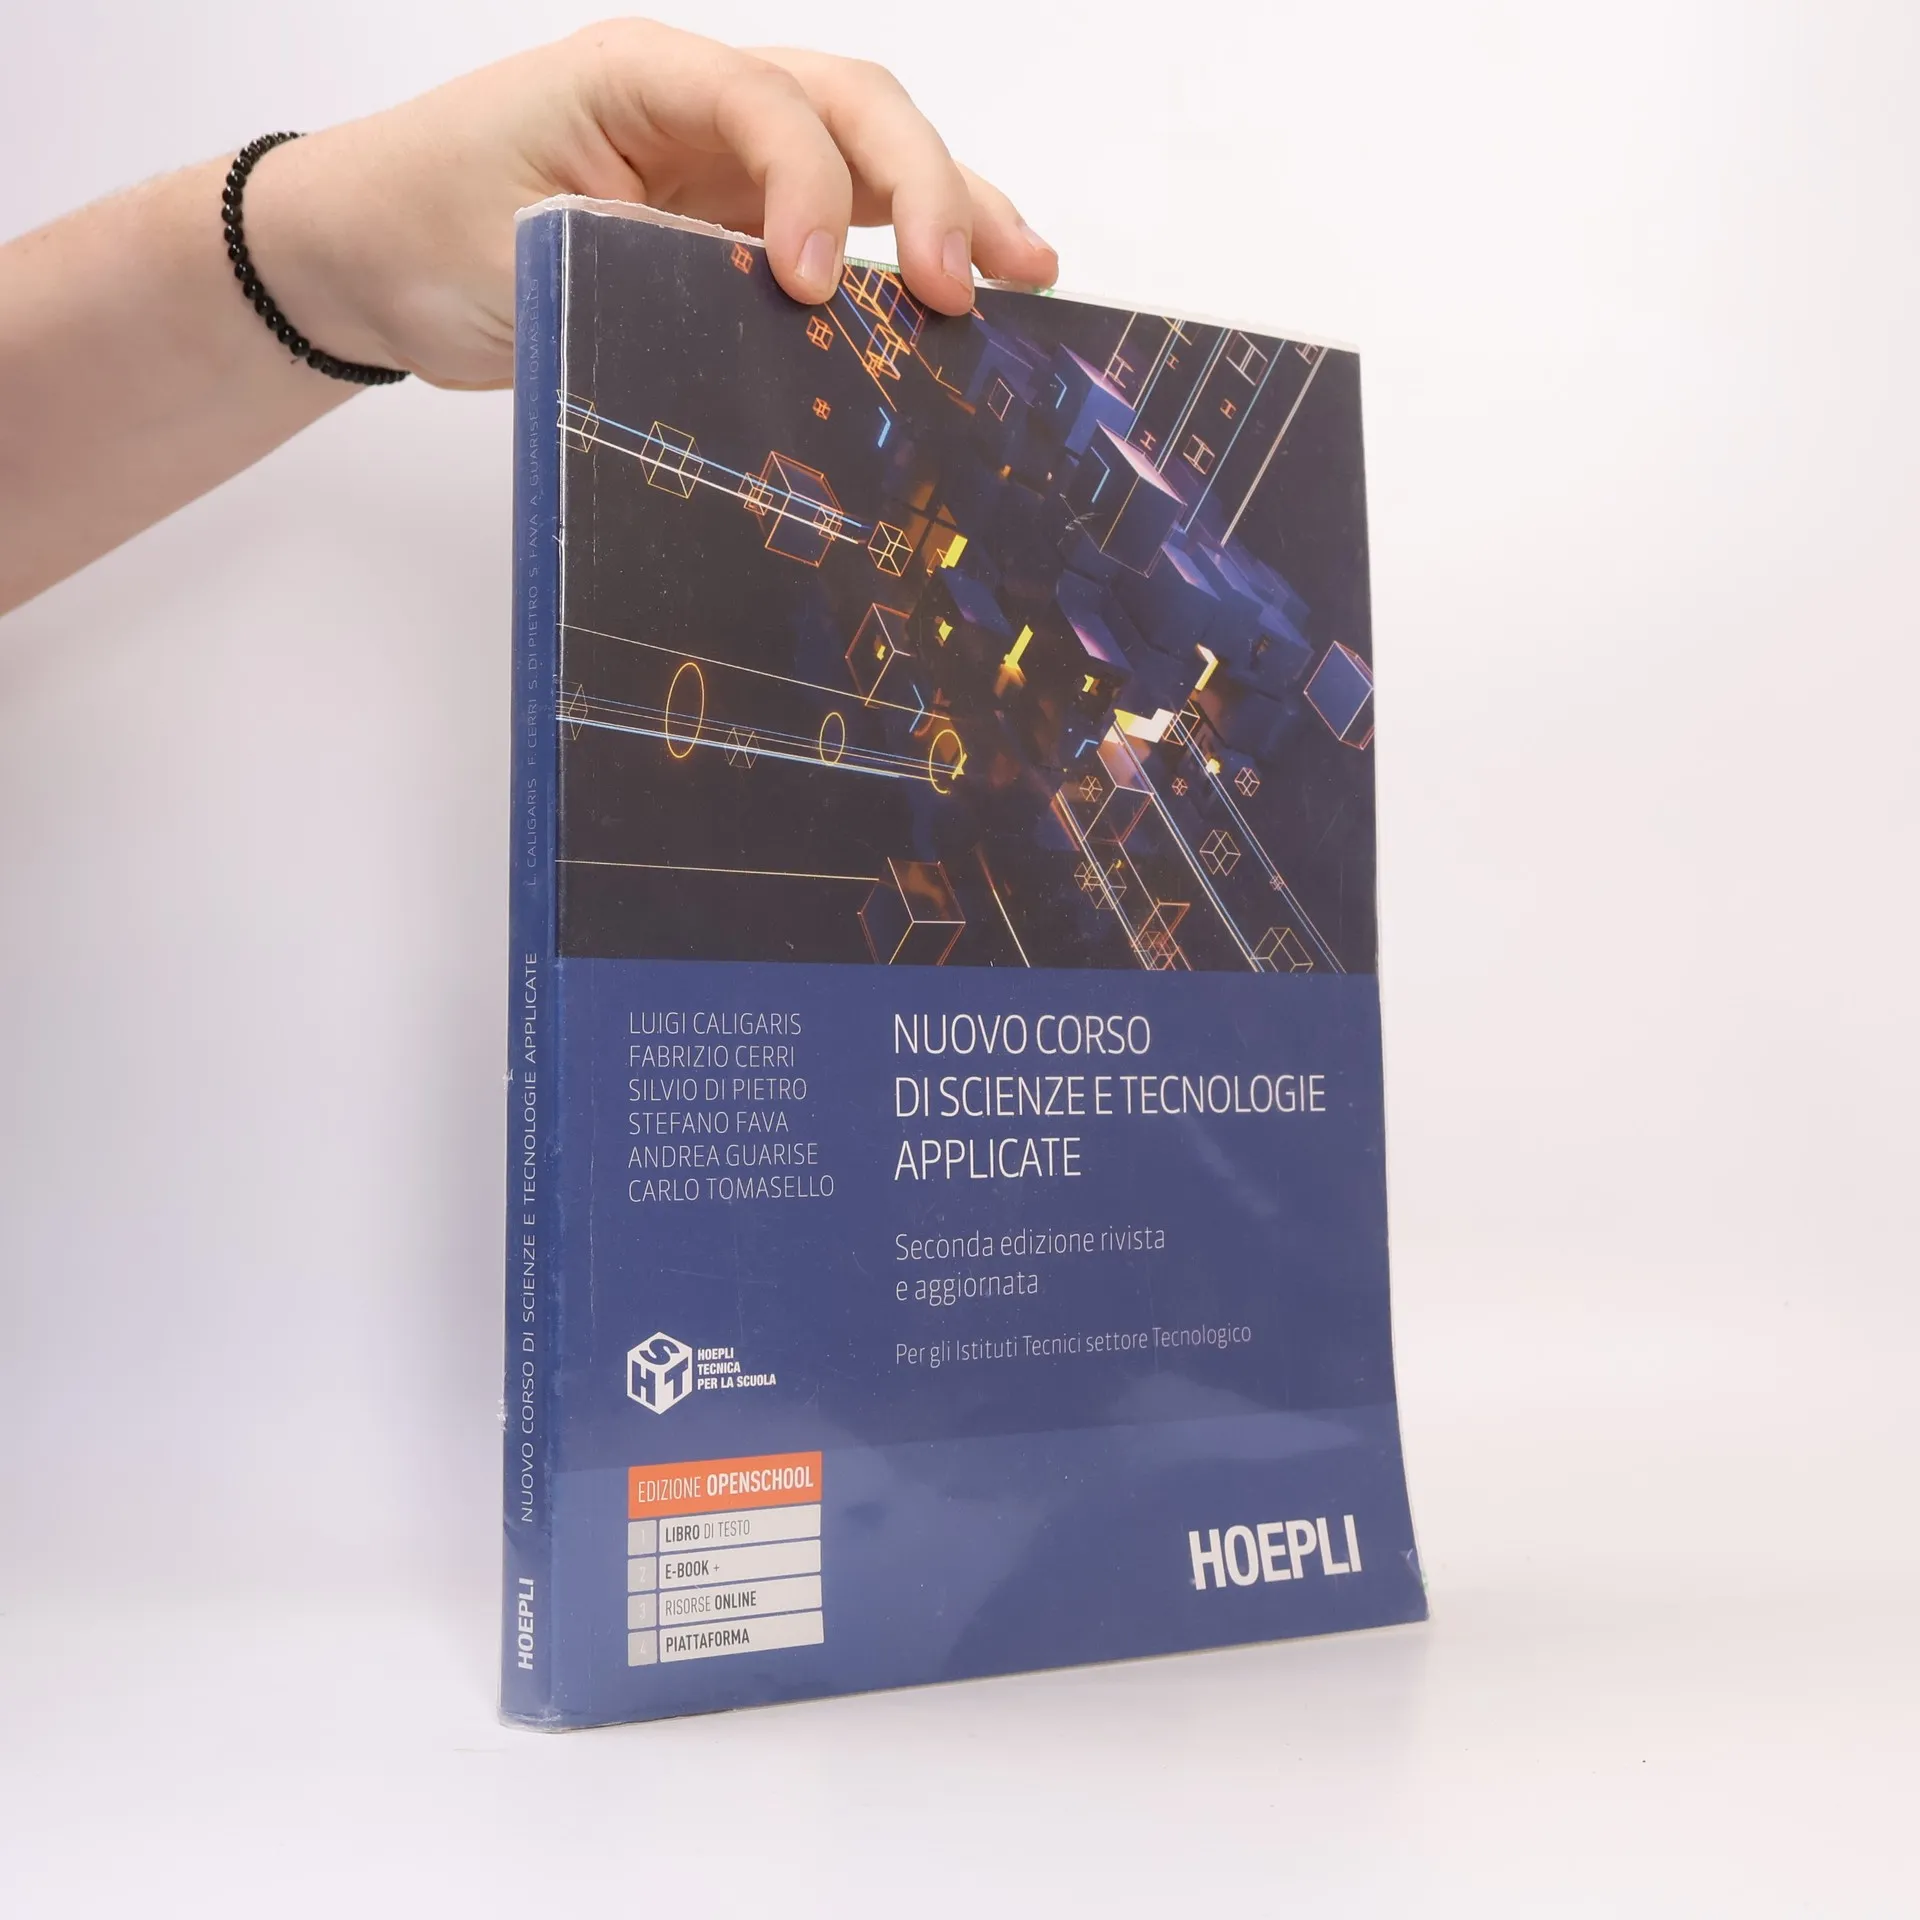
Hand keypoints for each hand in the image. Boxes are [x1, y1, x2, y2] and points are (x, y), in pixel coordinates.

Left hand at [245, 20, 1059, 388]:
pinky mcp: (736, 219)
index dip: (806, 190)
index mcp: (635, 76)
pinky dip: (909, 247)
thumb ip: (645, 272)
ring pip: (871, 152)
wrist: (368, 255)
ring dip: (953, 205)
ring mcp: (725, 158)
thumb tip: (770, 328)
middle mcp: (697, 102)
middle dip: (924, 188)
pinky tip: (968, 288)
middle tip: (964, 288)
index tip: (812, 290)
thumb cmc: (418, 232)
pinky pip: (846, 215)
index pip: (763, 104)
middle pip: (850, 106)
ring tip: (1029, 274)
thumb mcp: (518, 257)